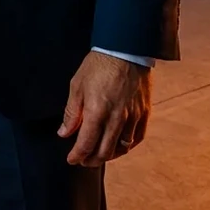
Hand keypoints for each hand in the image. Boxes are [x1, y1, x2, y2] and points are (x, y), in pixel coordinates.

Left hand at [58, 51, 150, 166]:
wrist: (126, 50)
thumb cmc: (98, 65)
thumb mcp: (77, 86)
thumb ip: (71, 113)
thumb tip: (64, 133)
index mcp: (97, 112)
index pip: (86, 144)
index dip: (77, 156)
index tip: (72, 159)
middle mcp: (116, 118)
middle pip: (104, 151)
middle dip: (91, 160)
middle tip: (83, 160)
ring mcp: (133, 117)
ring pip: (122, 148)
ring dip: (109, 155)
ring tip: (99, 155)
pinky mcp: (144, 113)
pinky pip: (137, 138)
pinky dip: (127, 147)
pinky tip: (119, 146)